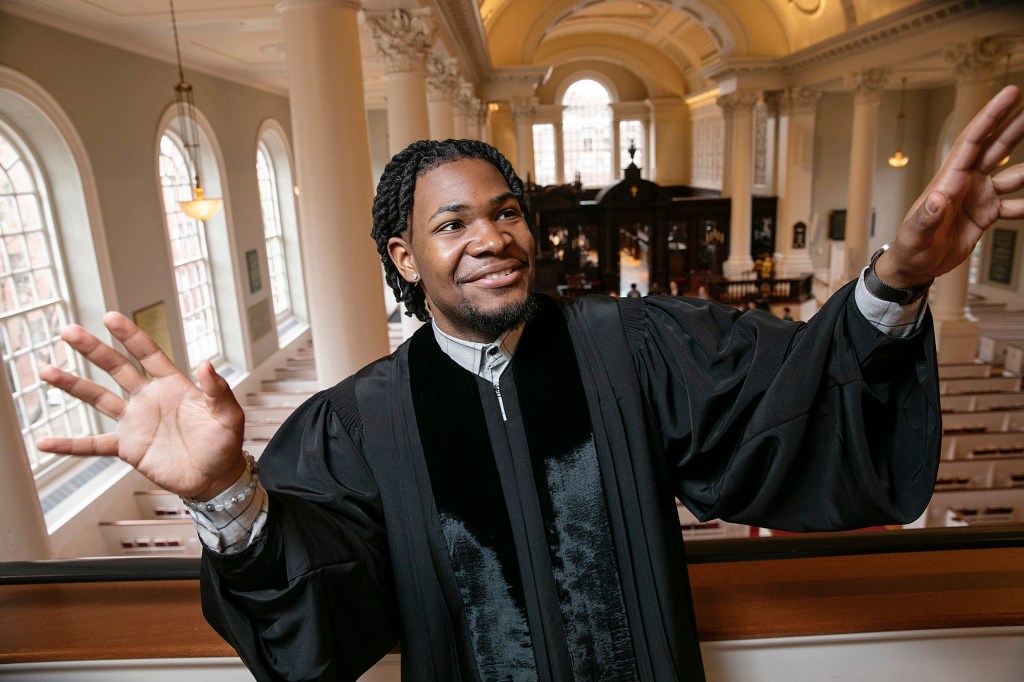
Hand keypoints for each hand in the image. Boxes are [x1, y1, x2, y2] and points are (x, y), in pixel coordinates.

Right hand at [36, 312, 246, 500]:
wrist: (216, 477)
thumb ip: (218, 390)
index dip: (130, 336)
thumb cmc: (225, 444)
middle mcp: (149, 399)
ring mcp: (136, 422)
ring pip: (98, 398)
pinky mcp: (128, 447)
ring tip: (47, 371)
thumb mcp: (228, 415)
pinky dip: (69, 445)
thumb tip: (206, 364)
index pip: (148, 354)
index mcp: (173, 386)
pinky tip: (46, 442)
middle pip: (116, 368)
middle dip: (93, 350)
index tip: (110, 317)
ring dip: (74, 385)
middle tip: (69, 331)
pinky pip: (93, 445)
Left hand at [877, 85, 1023, 288]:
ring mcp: (978, 197)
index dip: (990, 117)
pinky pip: (1015, 203)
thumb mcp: (915, 235)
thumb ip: (926, 218)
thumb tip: (937, 198)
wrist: (915, 266)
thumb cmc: (909, 249)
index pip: (973, 142)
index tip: (1010, 94)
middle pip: (994, 147)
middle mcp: (966, 183)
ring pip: (1011, 172)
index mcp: (948, 181)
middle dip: (1013, 125)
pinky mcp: (986, 213)